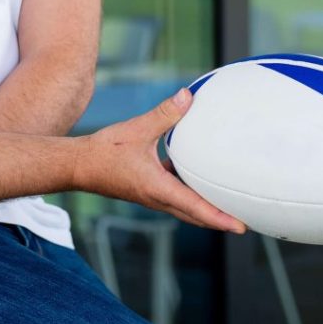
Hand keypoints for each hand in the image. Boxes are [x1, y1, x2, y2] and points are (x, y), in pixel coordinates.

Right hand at [76, 87, 246, 233]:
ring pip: (186, 209)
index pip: (195, 208)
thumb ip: (165, 113)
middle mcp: (158, 198)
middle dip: (220, 220)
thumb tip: (187, 96)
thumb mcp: (137, 129)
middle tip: (244, 222)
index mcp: (158, 188)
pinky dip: (192, 195)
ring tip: (227, 204)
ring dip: (206, 210)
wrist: (78, 165)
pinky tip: (196, 177)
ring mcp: (153, 197)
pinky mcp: (148, 190)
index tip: (240, 227)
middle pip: (196, 216)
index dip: (219, 218)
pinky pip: (176, 197)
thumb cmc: (104, 151)